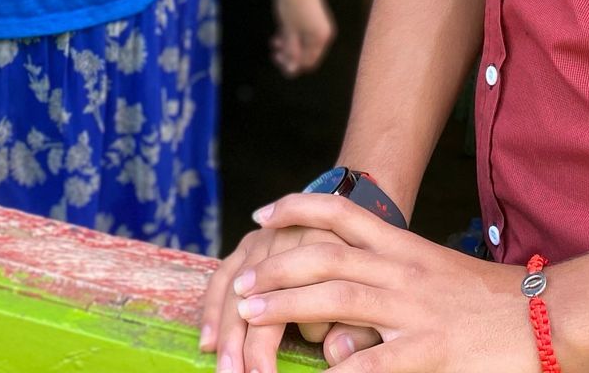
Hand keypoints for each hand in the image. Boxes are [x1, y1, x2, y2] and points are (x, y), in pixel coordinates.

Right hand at [202, 218, 377, 372]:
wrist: (374, 229)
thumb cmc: (379, 282)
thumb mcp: (378, 307)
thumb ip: (358, 329)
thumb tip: (332, 352)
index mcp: (326, 249)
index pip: (284, 303)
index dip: (268, 345)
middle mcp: (291, 234)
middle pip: (253, 290)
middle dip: (239, 339)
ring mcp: (270, 234)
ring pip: (234, 277)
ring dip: (221, 323)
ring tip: (215, 361)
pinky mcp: (257, 238)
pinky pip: (226, 267)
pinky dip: (213, 301)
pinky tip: (208, 336)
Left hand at [232, 195, 539, 372]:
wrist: (550, 317)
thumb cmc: (494, 302)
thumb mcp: (436, 277)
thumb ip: (392, 280)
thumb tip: (347, 301)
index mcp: (404, 248)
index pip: (342, 213)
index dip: (297, 208)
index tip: (262, 214)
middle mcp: (402, 271)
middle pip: (324, 255)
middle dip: (276, 264)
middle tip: (241, 280)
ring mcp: (414, 310)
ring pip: (336, 297)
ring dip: (287, 304)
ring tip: (250, 312)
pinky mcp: (430, 351)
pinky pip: (373, 362)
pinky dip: (340, 368)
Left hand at [272, 0, 335, 76]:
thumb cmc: (292, 3)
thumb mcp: (289, 30)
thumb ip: (292, 50)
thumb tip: (292, 70)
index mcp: (320, 38)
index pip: (308, 62)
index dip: (292, 65)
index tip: (277, 59)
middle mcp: (323, 33)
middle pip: (306, 54)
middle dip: (290, 56)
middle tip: (274, 53)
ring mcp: (319, 25)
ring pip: (303, 44)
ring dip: (288, 46)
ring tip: (274, 42)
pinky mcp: (313, 18)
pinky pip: (303, 34)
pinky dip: (291, 36)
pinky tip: (278, 34)